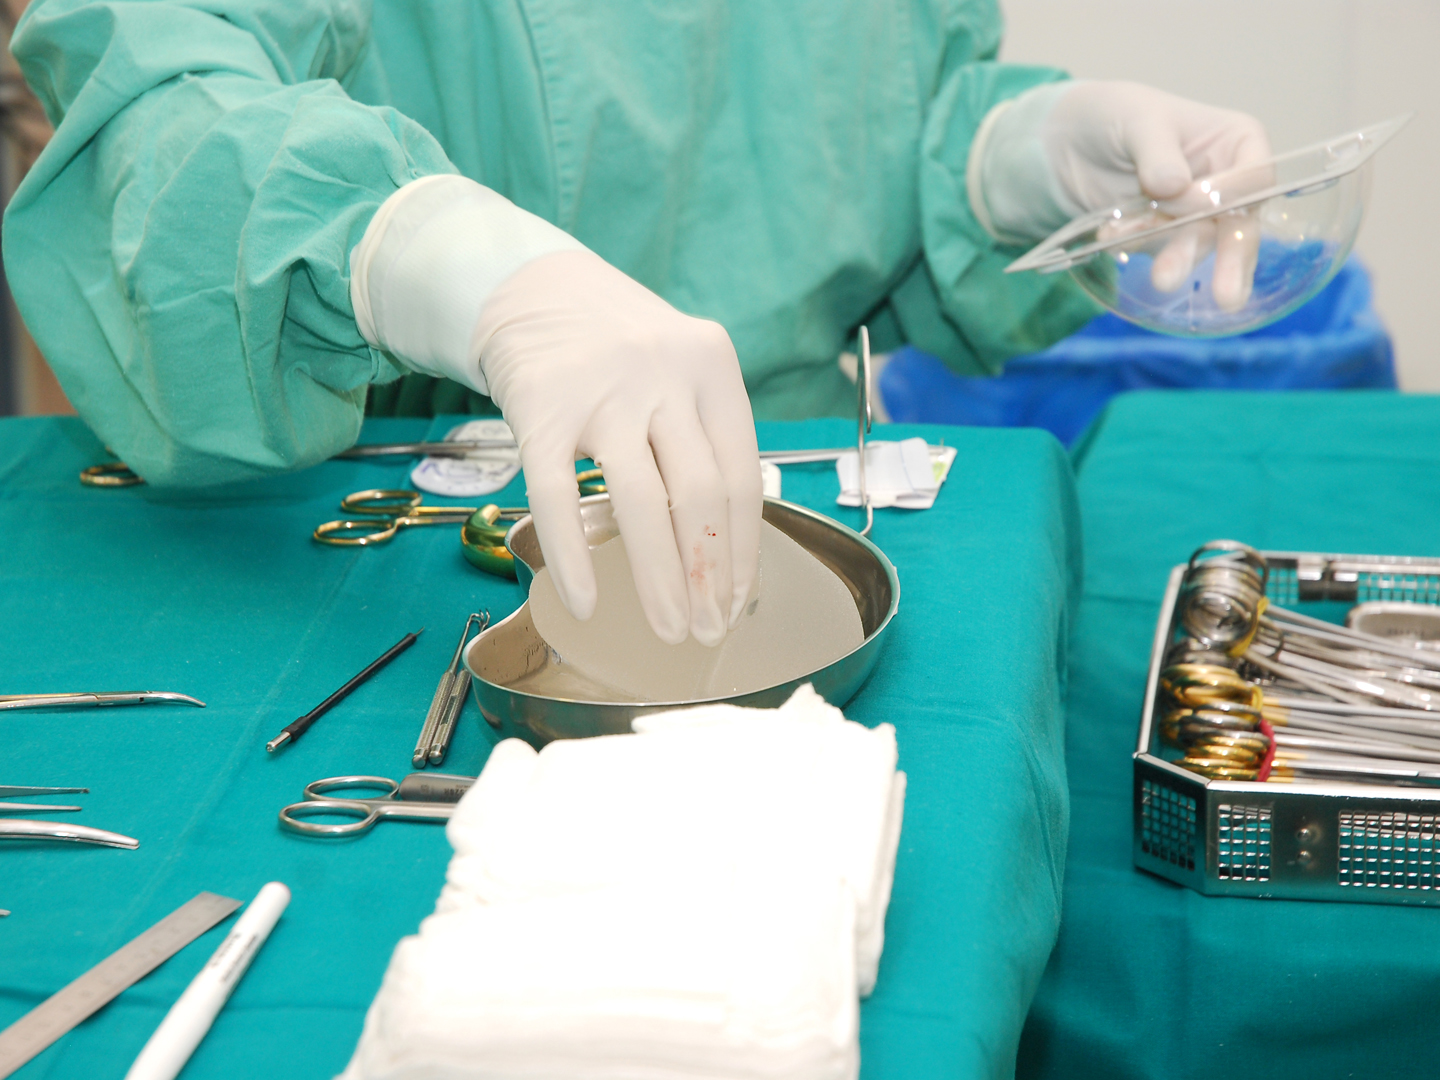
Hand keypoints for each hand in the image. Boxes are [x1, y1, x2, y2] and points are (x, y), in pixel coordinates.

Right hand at [475, 250, 761, 646]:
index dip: (743, 550)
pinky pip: (560, 497)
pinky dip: (574, 556)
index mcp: (712, 368)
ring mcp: (602, 393)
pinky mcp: (541, 411)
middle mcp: (664, 377)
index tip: (738, 602)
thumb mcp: (679, 368)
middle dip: (709, 576)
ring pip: (641, 502)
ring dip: (659, 579)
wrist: (531, 286)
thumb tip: (723, 548)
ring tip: (668, 630)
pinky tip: (585, 601)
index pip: (742, 477)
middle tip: (709, 632)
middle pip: (701, 495)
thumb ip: (703, 437)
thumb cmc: (619, 345)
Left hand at [1044, 82, 1272, 310]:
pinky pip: (1158, 252)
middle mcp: (1227, 183)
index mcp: (1238, 143)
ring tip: (1161, 279)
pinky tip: (1108, 239)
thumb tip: (1174, 185)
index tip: (1191, 205)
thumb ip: (1158, 151)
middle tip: (1227, 297)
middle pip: (1238, 226)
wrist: (1074, 139)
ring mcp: (1196, 215)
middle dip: (1230, 260)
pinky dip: (1137, 248)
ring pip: (1197, 246)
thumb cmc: (1118, 115)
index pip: (1253, 181)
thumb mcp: (1138, 120)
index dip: (1229, 200)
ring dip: (1177, 260)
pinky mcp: (1164, 237)